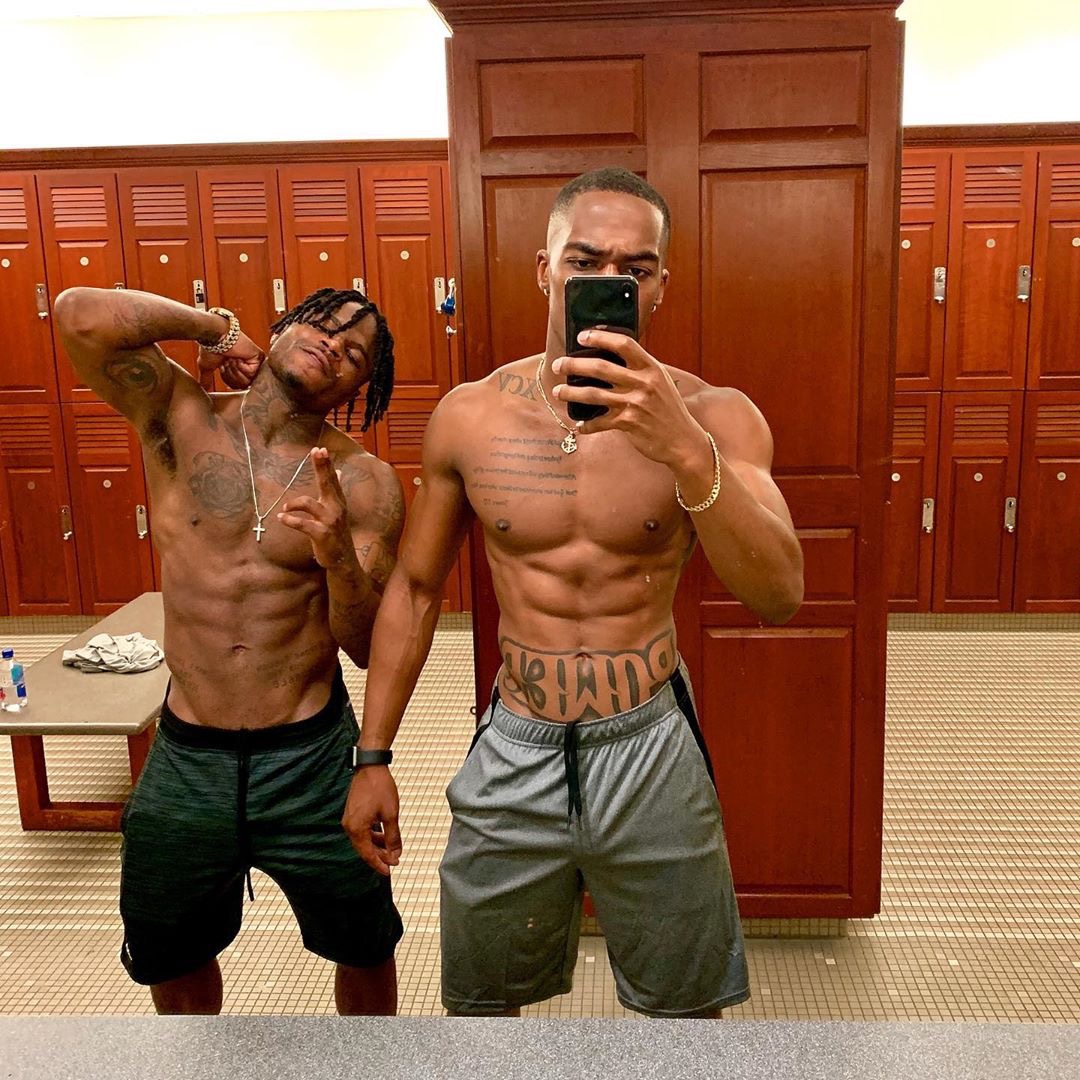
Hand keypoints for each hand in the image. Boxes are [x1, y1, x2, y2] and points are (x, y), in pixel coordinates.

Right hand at [197, 329, 263, 389]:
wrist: (215, 336)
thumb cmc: (210, 347)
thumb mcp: (208, 366)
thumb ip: (207, 378)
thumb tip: (204, 389)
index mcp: (237, 367)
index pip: (235, 386)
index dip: (226, 378)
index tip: (222, 366)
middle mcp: (247, 365)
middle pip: (241, 386)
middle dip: (230, 375)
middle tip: (226, 362)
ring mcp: (254, 362)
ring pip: (247, 381)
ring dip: (235, 371)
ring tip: (231, 359)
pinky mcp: (259, 358)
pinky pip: (251, 374)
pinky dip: (241, 366)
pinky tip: (238, 356)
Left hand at [278, 447, 355, 568]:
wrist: (343, 560)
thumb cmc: (336, 533)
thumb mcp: (338, 510)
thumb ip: (335, 491)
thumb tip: (339, 472)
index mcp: (338, 502)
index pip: (332, 479)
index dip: (326, 464)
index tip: (320, 449)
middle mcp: (336, 508)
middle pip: (327, 484)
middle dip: (322, 467)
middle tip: (317, 452)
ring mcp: (329, 522)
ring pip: (309, 504)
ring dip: (294, 504)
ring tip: (285, 509)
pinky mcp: (322, 535)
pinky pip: (302, 524)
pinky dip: (290, 520)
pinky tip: (281, 519)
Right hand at [342, 765, 401, 875]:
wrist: (370, 766)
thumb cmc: (380, 788)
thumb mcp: (391, 814)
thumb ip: (393, 837)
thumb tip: (396, 853)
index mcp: (356, 829)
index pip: (367, 854)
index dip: (379, 864)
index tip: (390, 871)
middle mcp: (349, 826)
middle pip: (364, 849)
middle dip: (379, 857)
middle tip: (394, 862)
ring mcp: (349, 820)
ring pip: (363, 840)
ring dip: (376, 846)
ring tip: (391, 851)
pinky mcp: (352, 814)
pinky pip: (362, 831)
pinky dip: (372, 836)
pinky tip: (383, 837)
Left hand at [551, 329, 708, 469]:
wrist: (683, 440)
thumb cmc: (669, 410)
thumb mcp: (660, 382)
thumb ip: (640, 369)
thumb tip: (612, 356)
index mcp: (651, 368)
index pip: (624, 344)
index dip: (600, 337)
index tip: (582, 336)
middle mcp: (643, 383)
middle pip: (600, 368)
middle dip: (574, 365)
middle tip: (558, 365)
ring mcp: (635, 404)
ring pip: (594, 394)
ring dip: (571, 393)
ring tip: (558, 392)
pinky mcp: (629, 424)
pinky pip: (599, 422)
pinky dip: (586, 424)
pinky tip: (579, 424)